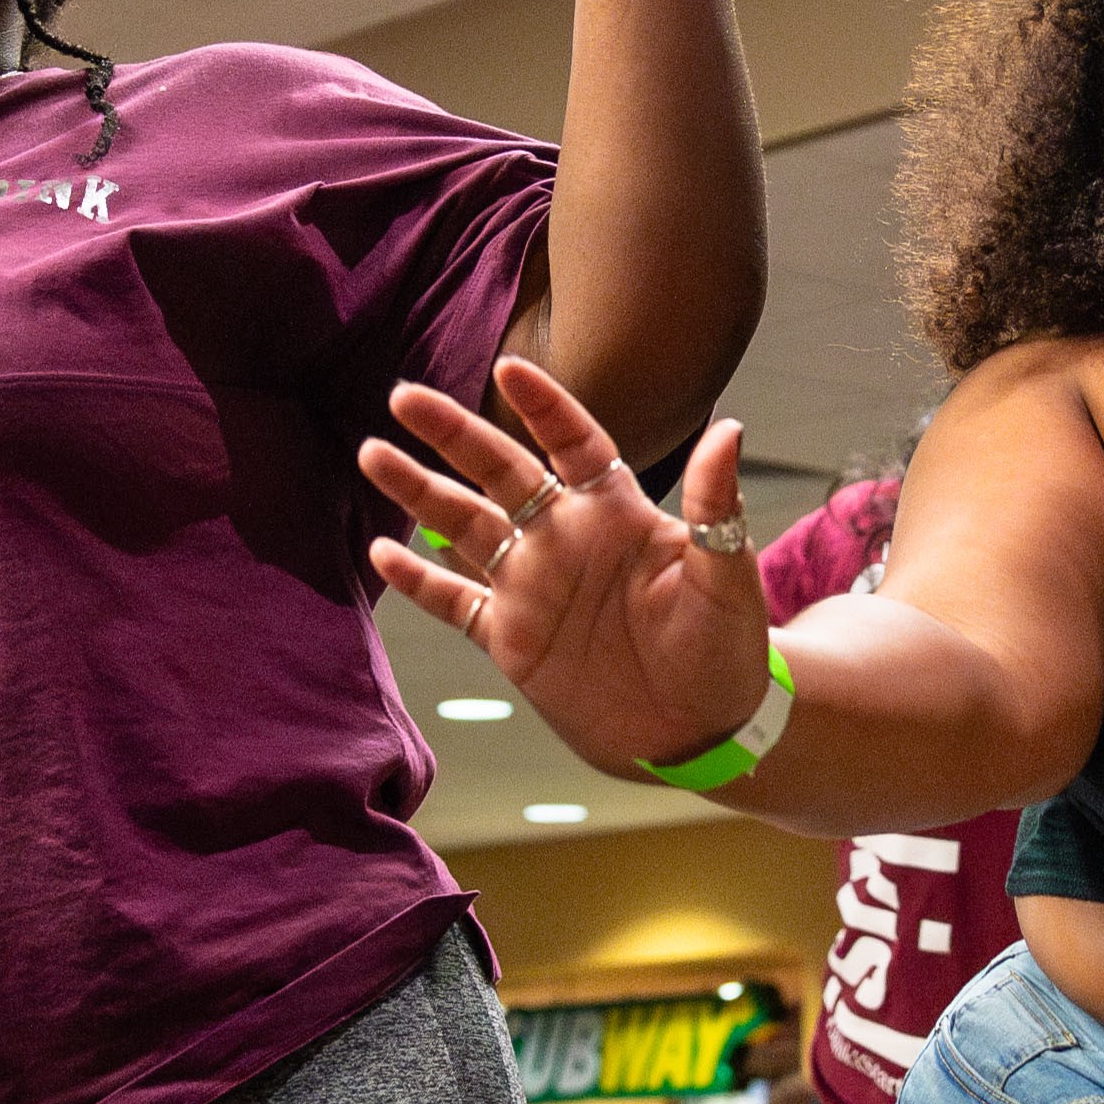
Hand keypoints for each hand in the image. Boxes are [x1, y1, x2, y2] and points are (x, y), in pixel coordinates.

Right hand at [359, 357, 766, 774]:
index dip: (543, 407)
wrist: (697, 734)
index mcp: (616, 513)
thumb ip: (715, 506)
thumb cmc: (724, 649)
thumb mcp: (725, 577)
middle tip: (405, 397)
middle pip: (499, 473)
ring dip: (419, 492)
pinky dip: (417, 580)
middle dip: (452, 434)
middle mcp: (565, 539)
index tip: (508, 370)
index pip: (573, 443)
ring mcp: (532, 586)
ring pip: (463, 526)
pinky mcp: (511, 638)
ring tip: (372, 454)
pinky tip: (379, 553)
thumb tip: (730, 429)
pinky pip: (453, 601)